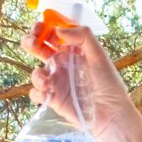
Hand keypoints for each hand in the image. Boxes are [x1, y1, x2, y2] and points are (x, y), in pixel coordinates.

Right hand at [29, 25, 138, 141]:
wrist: (111, 114)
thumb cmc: (109, 83)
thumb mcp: (99, 55)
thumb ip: (83, 37)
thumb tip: (58, 29)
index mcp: (72, 50)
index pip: (53, 34)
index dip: (43, 28)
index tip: (41, 27)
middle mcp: (62, 63)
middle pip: (38, 48)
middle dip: (30, 42)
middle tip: (32, 42)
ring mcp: (56, 81)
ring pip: (36, 72)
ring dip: (36, 74)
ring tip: (45, 81)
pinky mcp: (53, 99)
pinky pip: (36, 93)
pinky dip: (37, 92)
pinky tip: (47, 93)